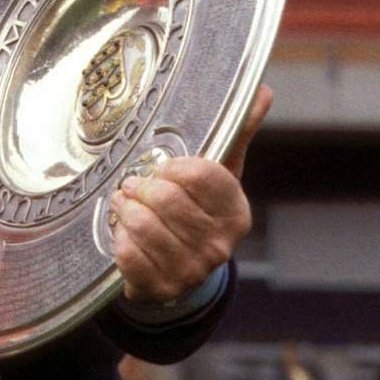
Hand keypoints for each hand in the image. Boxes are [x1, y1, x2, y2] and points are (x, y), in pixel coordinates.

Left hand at [111, 86, 269, 303]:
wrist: (177, 270)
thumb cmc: (195, 212)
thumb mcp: (217, 173)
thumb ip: (236, 133)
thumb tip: (262, 90)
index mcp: (236, 212)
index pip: (201, 174)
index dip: (173, 166)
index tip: (162, 168)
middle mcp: (220, 244)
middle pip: (167, 199)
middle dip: (141, 187)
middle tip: (133, 185)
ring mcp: (192, 270)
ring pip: (144, 225)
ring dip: (125, 211)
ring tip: (124, 205)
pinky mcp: (162, 288)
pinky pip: (127, 253)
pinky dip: (118, 238)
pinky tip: (123, 233)